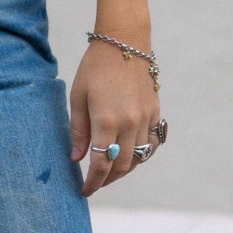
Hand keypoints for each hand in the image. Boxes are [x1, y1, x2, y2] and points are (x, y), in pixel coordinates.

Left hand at [69, 37, 160, 196]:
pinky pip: (152, 143)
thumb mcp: (78, 97)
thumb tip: (77, 159)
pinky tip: (130, 155)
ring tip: (110, 173)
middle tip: (95, 184)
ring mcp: (145, 118)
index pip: (101, 164)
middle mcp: (130, 123)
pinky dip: (141, 154)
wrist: (125, 41)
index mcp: (107, 121)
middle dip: (107, 180)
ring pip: (139, 158)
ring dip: (124, 170)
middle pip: (121, 166)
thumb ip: (78, 130)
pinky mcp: (155, 112)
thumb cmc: (95, 67)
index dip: (92, 182)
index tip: (85, 191)